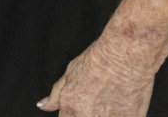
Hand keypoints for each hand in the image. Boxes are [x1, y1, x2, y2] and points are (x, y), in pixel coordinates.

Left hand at [37, 35, 156, 114]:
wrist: (124, 55)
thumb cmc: (97, 60)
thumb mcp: (69, 74)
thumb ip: (56, 95)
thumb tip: (42, 106)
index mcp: (71, 109)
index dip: (73, 114)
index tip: (82, 107)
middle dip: (89, 113)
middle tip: (99, 100)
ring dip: (105, 114)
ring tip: (111, 99)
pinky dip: (123, 114)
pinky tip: (125, 103)